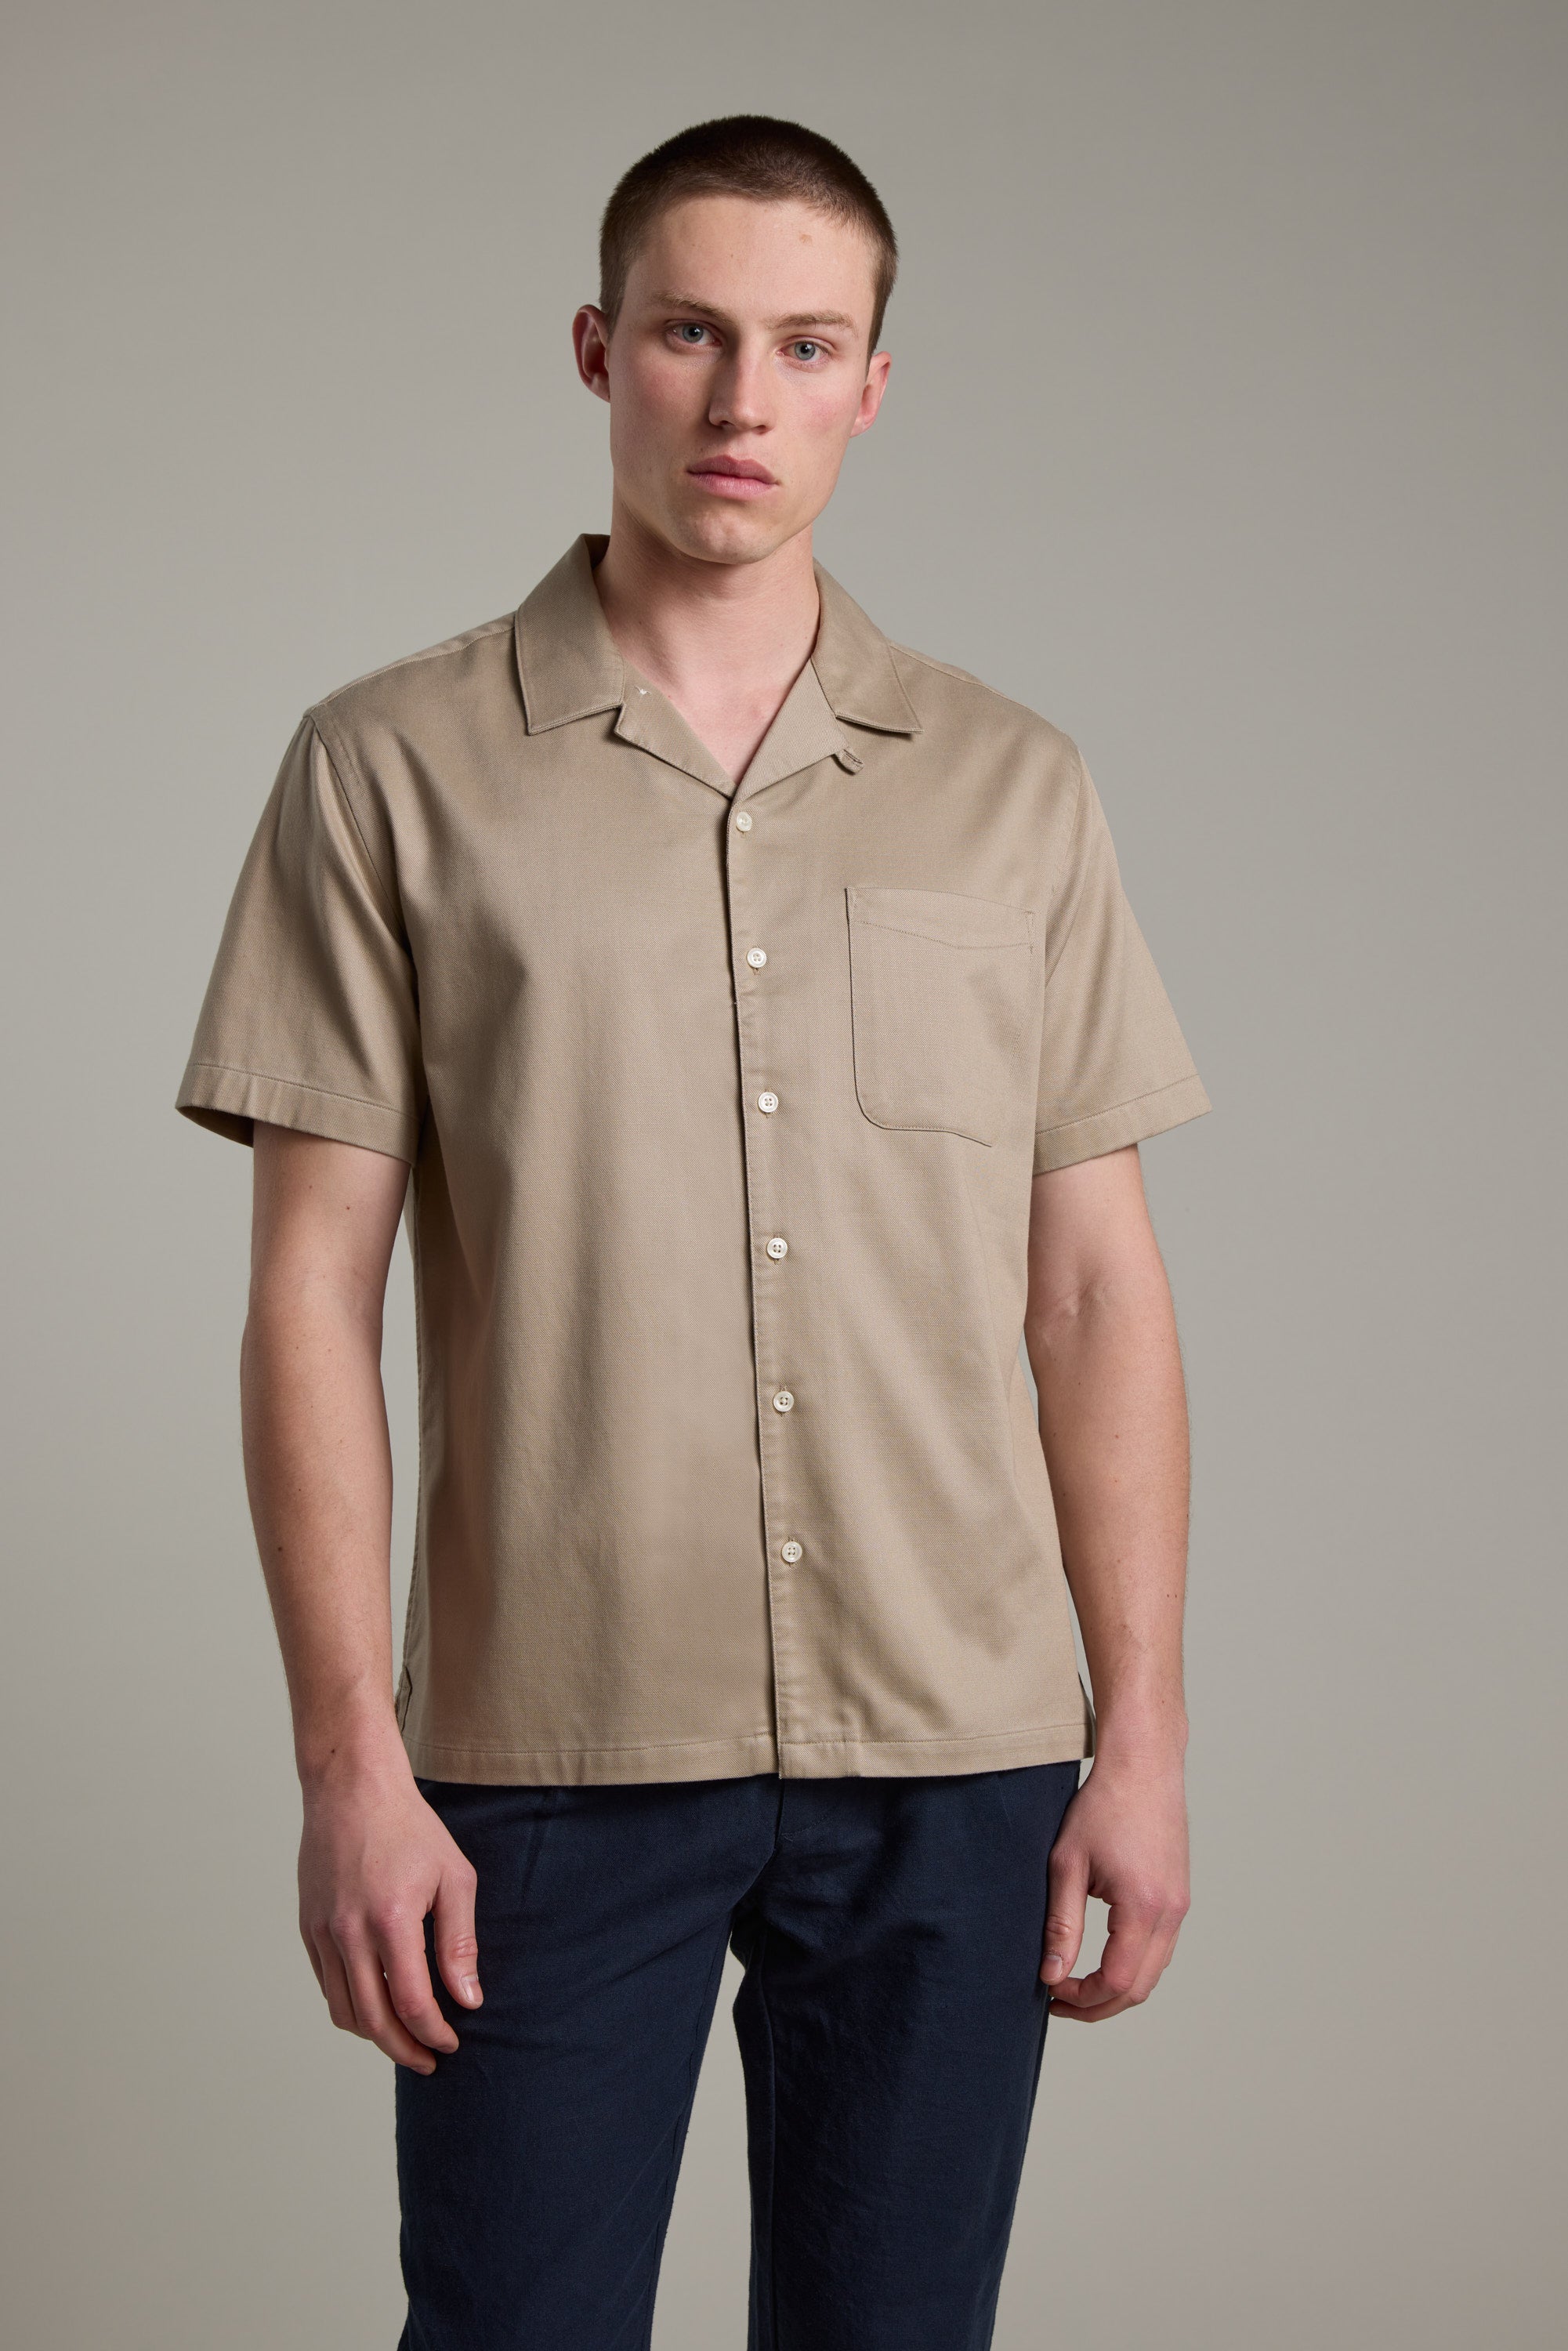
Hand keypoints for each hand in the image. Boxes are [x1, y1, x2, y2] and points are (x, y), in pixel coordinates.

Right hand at [298, 1747, 481, 2072]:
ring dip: (374, 2036)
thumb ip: (460, 1942)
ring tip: (403, 2040)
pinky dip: (350, 2007)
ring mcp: (323, 1931)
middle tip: (428, 2060)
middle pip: (372, 2020)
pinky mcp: (308, 1927)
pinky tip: (375, 2006)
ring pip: (343, 2010)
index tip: (451, 2044)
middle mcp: (349, 1932)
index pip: (410, 2003)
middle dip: (404, 2050)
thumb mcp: (453, 1877)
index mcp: (391, 1920)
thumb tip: (468, 1998)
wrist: (352, 1789)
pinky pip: (326, 1985)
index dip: (433, 2033)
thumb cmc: (410, 1828)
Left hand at [1040, 1752, 1188, 2020]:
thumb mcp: (1068, 1864)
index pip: (1117, 1981)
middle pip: (1140, 1987)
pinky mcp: (1180, 1896)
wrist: (1144, 1765)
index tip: (1051, 1991)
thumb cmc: (1103, 1806)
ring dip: (1117, 1988)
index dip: (1083, 1998)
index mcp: (1143, 1907)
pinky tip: (1103, 1957)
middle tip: (1060, 2001)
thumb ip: (1061, 1925)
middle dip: (1099, 2004)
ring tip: (1076, 1983)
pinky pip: (1161, 1948)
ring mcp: (1180, 1905)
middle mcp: (1171, 1913)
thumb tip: (1051, 1974)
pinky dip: (1134, 1964)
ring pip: (1154, 1971)